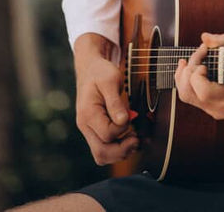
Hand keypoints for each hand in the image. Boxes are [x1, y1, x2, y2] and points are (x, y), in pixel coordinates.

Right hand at [74, 34, 138, 164]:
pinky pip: (104, 148)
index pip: (107, 134)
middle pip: (101, 153)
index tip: (132, 115)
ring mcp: (89, 130)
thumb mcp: (110, 80)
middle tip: (137, 139)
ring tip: (135, 140)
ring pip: (102, 155)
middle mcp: (85, 126)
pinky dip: (118, 149)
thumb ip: (116, 102)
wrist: (90, 69)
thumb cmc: (101, 73)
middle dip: (122, 151)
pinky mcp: (95, 130)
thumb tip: (124, 121)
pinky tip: (130, 139)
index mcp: (88, 114)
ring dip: (121, 153)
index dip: (123, 129)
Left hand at [174, 32, 223, 122]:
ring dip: (183, 76)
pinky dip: (188, 81)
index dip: (198, 73)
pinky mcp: (211, 107)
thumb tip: (205, 37)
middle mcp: (219, 107)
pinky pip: (192, 97)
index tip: (206, 59)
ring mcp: (214, 110)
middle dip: (188, 69)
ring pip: (186, 96)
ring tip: (186, 61)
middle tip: (199, 54)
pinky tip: (189, 68)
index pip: (203, 91)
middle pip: (189, 93)